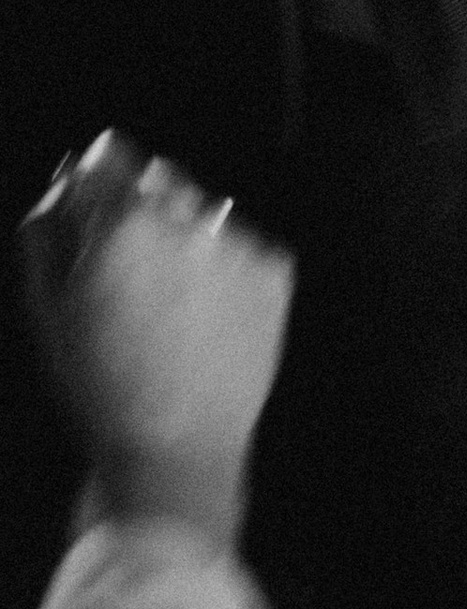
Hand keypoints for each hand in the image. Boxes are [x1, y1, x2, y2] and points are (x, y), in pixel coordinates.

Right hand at [20, 136, 292, 548]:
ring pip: (203, 212)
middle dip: (142, 208)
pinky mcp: (274, 269)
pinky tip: (205, 316)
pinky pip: (241, 246)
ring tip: (171, 303)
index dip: (93, 178)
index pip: (107, 160)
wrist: (178, 449)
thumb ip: (50, 233)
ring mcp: (238, 243)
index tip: (91, 188)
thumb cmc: (101, 385)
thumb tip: (63, 184)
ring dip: (186, 236)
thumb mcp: (51, 310)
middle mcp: (187, 220)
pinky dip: (224, 267)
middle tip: (133, 267)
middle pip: (158, 180)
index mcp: (123, 225)